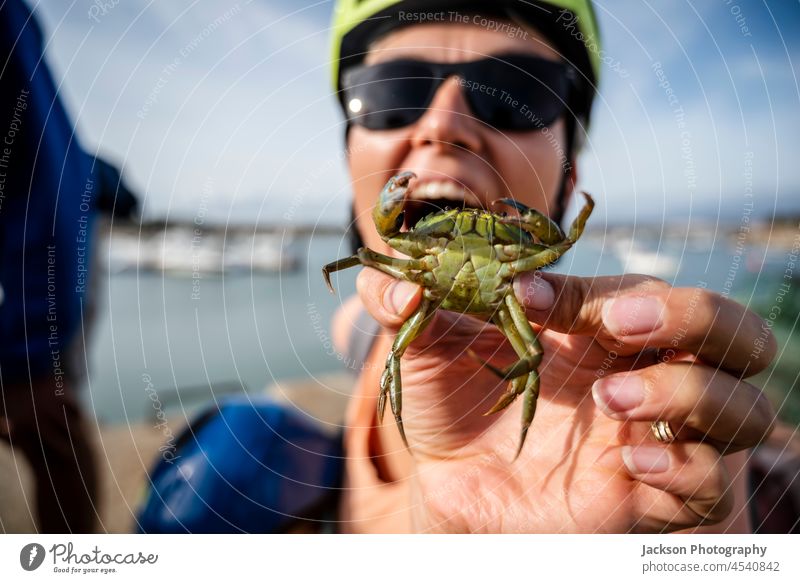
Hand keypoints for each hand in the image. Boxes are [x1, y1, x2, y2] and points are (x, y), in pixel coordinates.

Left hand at [347, 268, 776, 532]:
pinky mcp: (656, 499)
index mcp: (595, 330)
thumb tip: (399, 285)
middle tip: (619, 328)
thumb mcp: (421, 350)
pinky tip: (632, 465)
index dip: (587, 290)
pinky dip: (687, 467)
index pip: (630, 293)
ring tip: (611, 401)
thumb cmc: (449, 411)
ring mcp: (657, 437)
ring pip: (743, 405)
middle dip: (691, 315)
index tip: (525, 295)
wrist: (449, 492)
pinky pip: (713, 483)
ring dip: (690, 391)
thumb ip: (399, 301)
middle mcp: (641, 374)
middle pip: (727, 329)